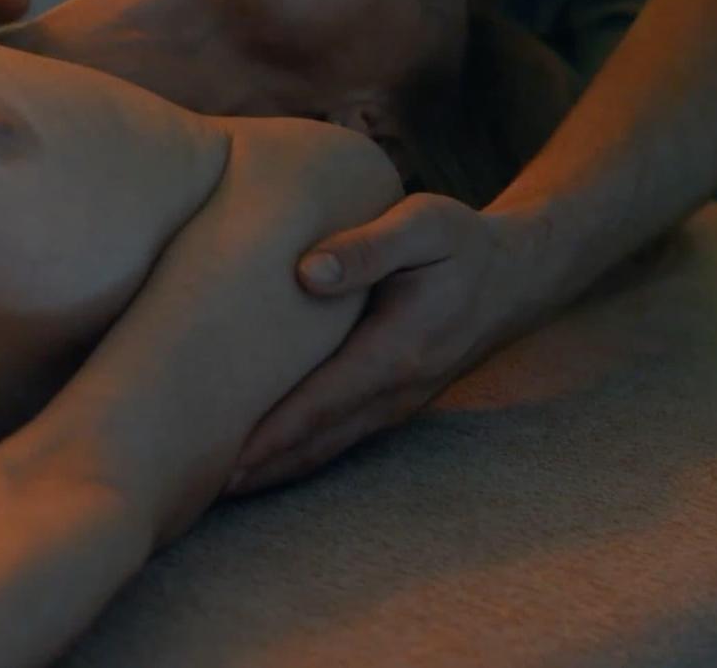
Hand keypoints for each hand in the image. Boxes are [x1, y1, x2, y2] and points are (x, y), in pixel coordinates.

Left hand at [225, 194, 557, 495]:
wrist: (520, 275)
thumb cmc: (462, 243)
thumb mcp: (424, 225)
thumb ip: (368, 248)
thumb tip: (308, 273)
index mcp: (397, 351)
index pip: (321, 402)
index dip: (273, 433)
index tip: (226, 456)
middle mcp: (397, 389)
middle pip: (318, 441)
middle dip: (261, 467)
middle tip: (197, 489)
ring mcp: (399, 402)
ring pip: (329, 448)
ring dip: (277, 469)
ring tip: (218, 486)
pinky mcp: (395, 400)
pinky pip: (342, 437)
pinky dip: (303, 454)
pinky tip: (267, 461)